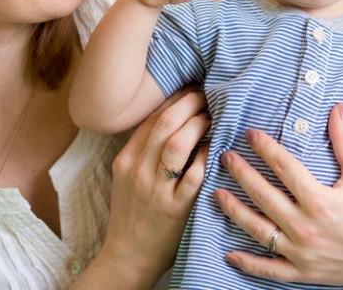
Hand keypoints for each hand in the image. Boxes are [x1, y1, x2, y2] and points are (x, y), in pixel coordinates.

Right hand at [91, 88, 209, 288]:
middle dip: (189, 103)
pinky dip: (208, 155)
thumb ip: (143, 148)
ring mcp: (156, 190)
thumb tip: (173, 114)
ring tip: (212, 116)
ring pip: (179, 144)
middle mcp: (138, 170)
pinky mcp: (176, 209)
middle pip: (165, 123)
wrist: (128, 254)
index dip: (174, 98)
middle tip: (206, 94)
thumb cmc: (133, 209)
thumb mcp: (126, 175)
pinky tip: (217, 145)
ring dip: (199, 124)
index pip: (151, 118)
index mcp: (126, 159)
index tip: (190, 88)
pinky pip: (195, 174)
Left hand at [214, 103, 342, 286]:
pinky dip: (249, 263)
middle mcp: (307, 227)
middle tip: (225, 157)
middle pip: (263, 195)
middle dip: (241, 173)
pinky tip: (229, 253)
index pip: (284, 167)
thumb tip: (336, 108)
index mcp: (321, 201)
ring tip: (216, 193)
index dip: (265, 148)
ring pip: (258, 230)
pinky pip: (269, 269)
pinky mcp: (303, 272)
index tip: (250, 134)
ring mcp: (302, 252)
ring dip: (234, 211)